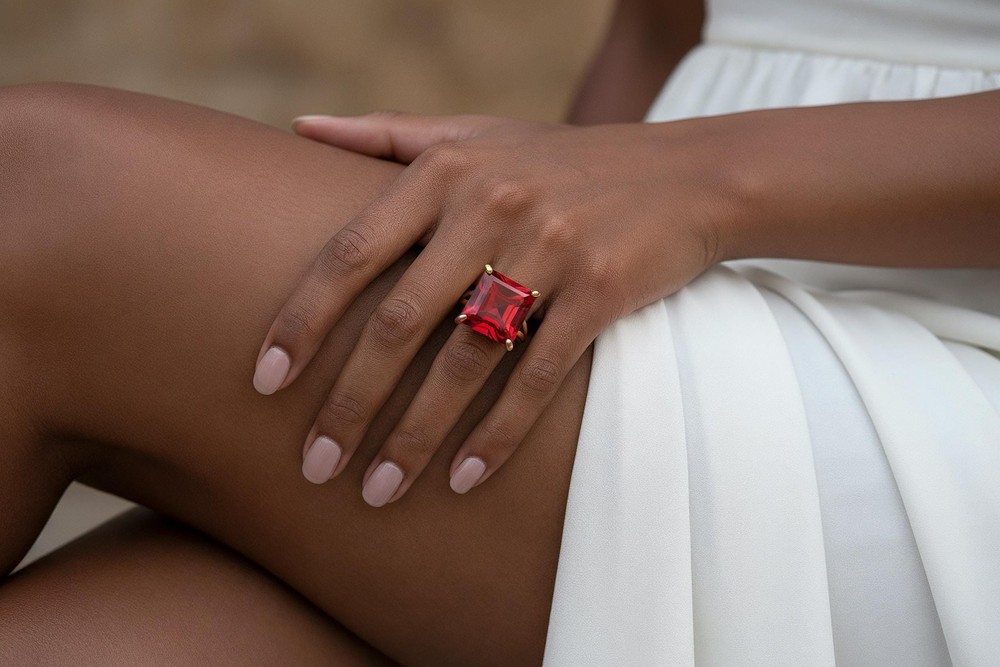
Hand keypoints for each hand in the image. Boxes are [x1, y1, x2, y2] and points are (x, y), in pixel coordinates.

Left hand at [253, 111, 730, 505]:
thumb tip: (298, 125)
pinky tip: (463, 481)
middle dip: (349, 402)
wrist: (685, 175)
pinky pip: (538, 378)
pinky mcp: (602, 292)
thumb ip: (388, 134)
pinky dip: (497, 435)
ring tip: (377, 492)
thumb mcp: (477, 133)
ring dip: (415, 435)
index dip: (302, 322)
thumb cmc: (563, 162)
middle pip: (398, 322)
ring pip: (465, 361)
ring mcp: (551, 249)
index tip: (263, 384)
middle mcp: (492, 206)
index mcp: (447, 172)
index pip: (352, 252)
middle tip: (314, 464)